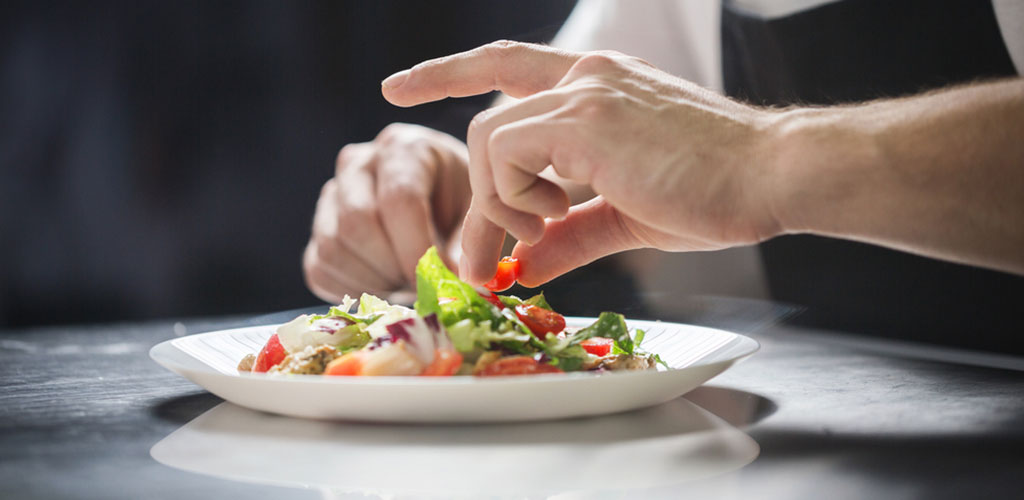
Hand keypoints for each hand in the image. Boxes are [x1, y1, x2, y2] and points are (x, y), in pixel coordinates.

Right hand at [303, 123, 470, 302]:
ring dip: (373, 282)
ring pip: (334, 248)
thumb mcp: (476, 212)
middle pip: (358, 223)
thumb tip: (455, 285)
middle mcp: (358, 163)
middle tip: (422, 287)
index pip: (399, 199)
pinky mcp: (319, 227)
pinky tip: (385, 287)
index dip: (418, 250)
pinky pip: (320, 268)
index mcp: (404, 148)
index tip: (439, 283)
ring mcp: (332, 194)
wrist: (438, 200)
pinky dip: (352, 290)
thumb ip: (469, 245)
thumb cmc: (462, 203)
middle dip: (393, 267)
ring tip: (408, 285)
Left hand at [381, 41, 784, 285]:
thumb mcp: (625, 215)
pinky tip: (555, 215)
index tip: (397, 89)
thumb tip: (522, 267)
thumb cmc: (713, 193)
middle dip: (474, 199)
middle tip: (479, 261)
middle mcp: (585, 76)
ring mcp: (584, 92)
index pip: (505, 64)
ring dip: (498, 202)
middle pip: (485, 123)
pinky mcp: (586, 118)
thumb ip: (568, 234)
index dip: (447, 72)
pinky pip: (505, 155)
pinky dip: (512, 198)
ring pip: (486, 138)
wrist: (771, 177)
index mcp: (596, 87)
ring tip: (547, 228)